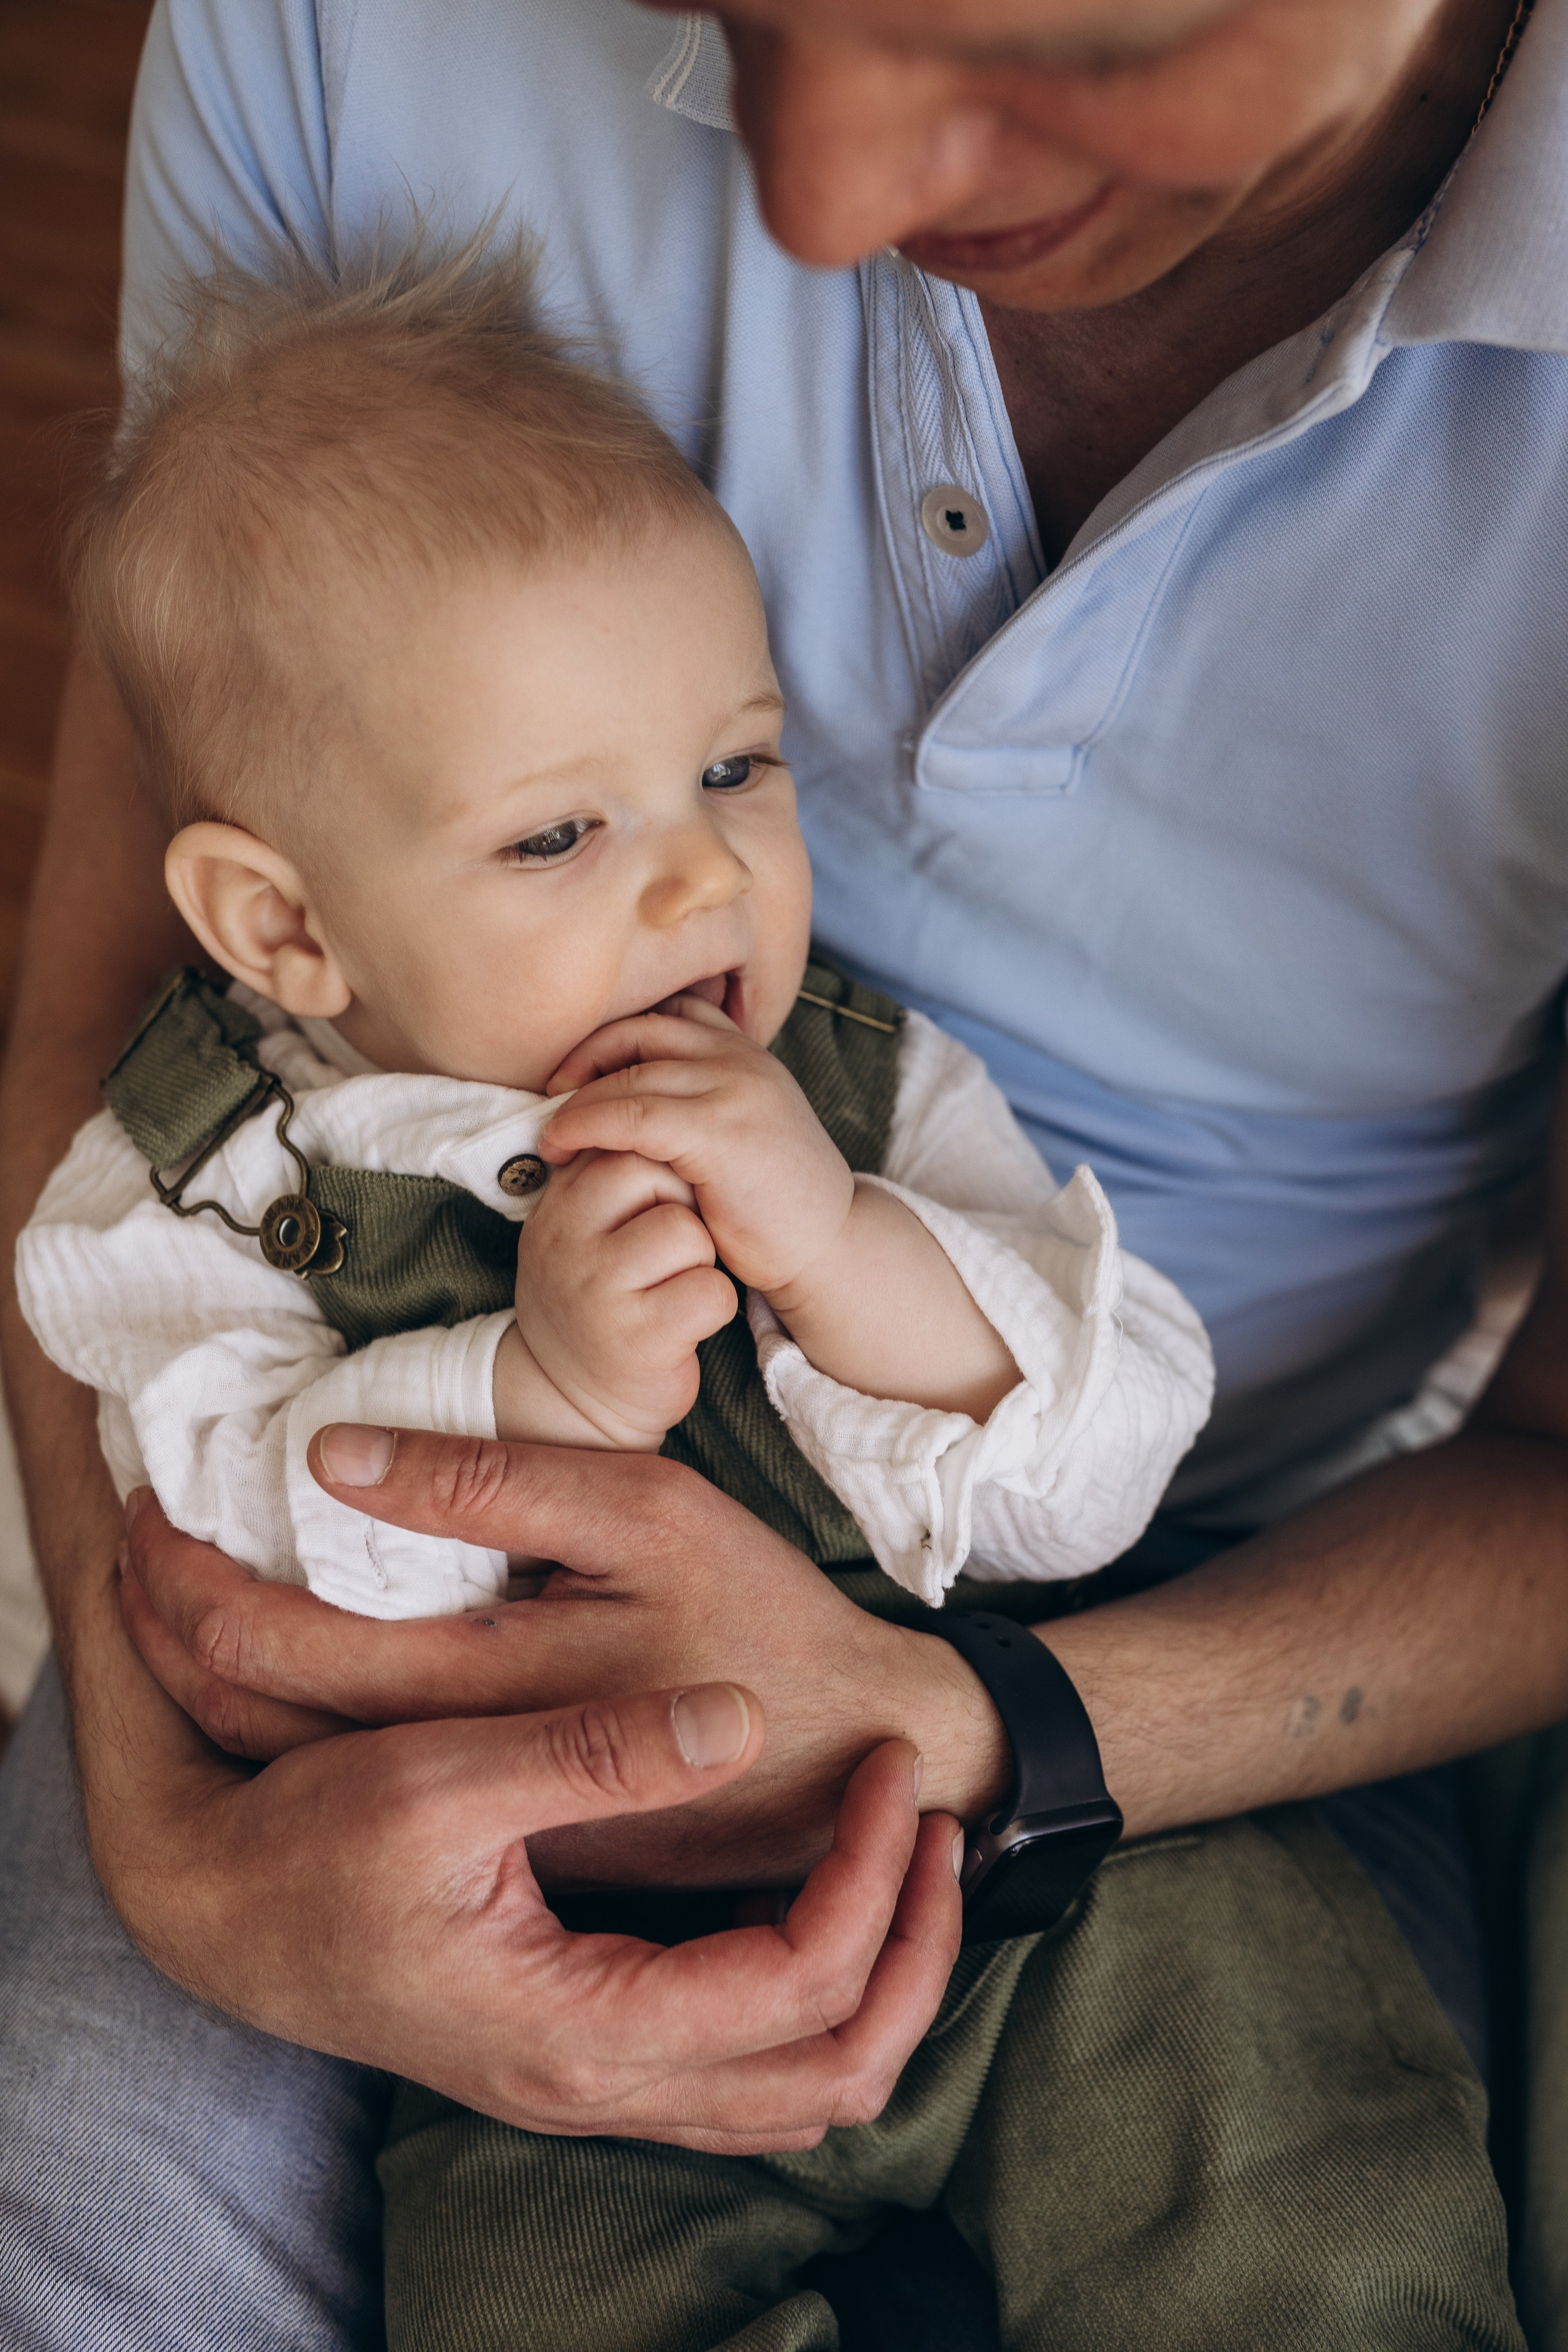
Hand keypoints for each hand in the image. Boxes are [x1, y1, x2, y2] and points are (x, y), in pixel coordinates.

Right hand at [106, 1571, 962, 2150]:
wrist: (218, 1911)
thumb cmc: (311, 1846)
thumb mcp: (442, 1779)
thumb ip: (594, 1757)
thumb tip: (730, 1722)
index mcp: (582, 2028)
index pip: (801, 1983)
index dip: (871, 1878)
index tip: (887, 1773)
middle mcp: (599, 2086)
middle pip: (836, 2073)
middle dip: (912, 1952)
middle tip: (932, 1830)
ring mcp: (591, 2086)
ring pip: (797, 2094)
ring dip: (873, 1985)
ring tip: (897, 1864)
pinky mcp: (579, 2055)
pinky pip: (743, 2078)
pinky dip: (809, 2007)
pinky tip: (811, 1906)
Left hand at [122, 1436, 1011, 1886]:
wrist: (852, 1761)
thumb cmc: (755, 1614)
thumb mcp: (643, 1510)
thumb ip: (490, 1483)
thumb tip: (335, 1457)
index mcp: (473, 1686)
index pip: (269, 1648)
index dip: (188, 1579)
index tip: (153, 1508)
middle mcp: (444, 1771)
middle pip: (249, 1716)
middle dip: (168, 1627)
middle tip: (135, 1540)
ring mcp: (464, 1810)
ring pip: (287, 1757)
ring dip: (213, 1675)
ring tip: (173, 1591)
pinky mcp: (492, 1827)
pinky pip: (352, 1774)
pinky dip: (287, 1711)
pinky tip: (281, 1656)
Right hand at [506, 1149, 734, 1446]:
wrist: (576, 1398)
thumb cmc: (599, 1296)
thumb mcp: (585, 1229)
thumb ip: (605, 1174)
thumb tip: (654, 1098)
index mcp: (556, 1207)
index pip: (622, 1140)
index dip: (662, 1163)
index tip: (664, 1196)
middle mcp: (566, 1244)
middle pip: (658, 1175)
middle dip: (684, 1204)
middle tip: (672, 1247)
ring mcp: (598, 1292)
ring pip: (689, 1233)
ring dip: (702, 1258)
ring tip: (676, 1284)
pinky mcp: (639, 1339)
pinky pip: (710, 1292)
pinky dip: (715, 1305)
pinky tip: (688, 1320)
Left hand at [541, 996, 854, 1299]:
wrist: (828, 1248)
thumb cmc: (775, 1204)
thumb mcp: (739, 1131)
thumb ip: (698, 1102)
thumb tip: (624, 1095)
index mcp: (748, 1054)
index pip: (669, 1014)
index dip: (615, 1035)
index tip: (581, 1072)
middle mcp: (742, 1060)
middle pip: (641, 1031)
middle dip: (586, 1057)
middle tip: (552, 1094)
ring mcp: (734, 1091)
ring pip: (630, 1072)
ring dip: (577, 1099)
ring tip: (551, 1131)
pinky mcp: (718, 1134)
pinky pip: (632, 1115)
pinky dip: (587, 1125)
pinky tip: (565, 1146)